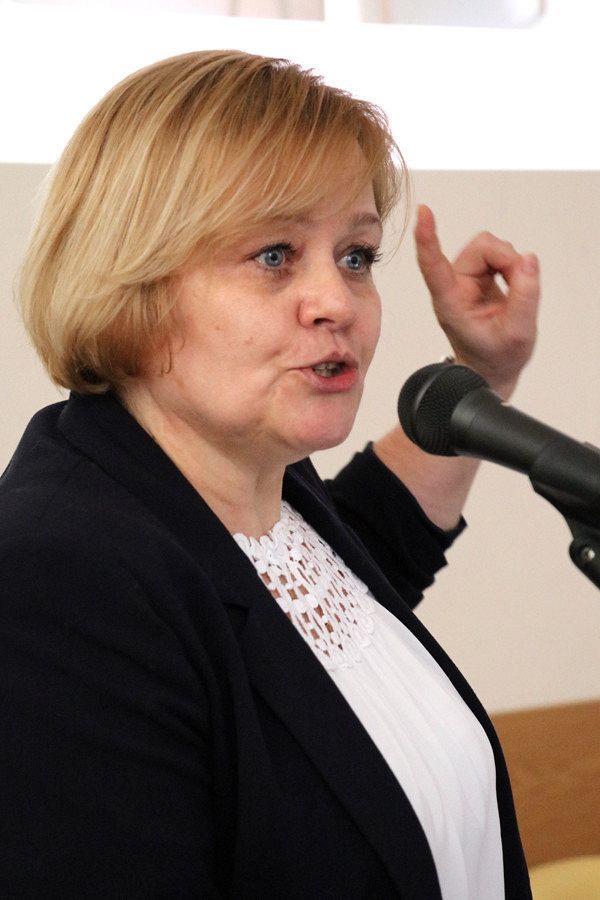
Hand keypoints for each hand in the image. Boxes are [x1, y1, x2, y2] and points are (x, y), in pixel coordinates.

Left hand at [415, 205, 539, 398]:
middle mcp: (454, 286)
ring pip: (491, 246)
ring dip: (511, 263)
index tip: (422, 214)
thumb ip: (524, 297)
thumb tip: (528, 260)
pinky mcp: (478, 274)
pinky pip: (499, 254)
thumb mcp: (517, 335)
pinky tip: (512, 286)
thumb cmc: (496, 357)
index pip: (433, 267)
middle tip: (520, 286)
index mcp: (450, 303)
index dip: (428, 239)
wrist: (493, 368)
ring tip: (516, 292)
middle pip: (481, 247)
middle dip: (507, 260)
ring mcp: (466, 278)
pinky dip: (513, 265)